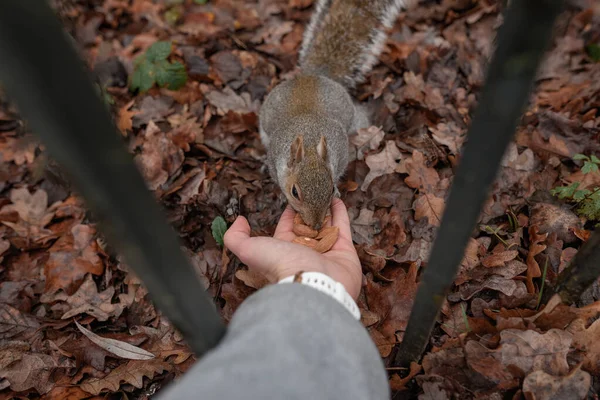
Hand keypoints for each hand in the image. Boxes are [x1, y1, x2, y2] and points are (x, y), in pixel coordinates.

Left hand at [224, 198, 361, 298]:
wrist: (313, 285)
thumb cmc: (281, 266)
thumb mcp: (249, 250)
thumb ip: (236, 237)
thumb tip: (239, 221)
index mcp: (284, 251)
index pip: (287, 227)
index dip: (289, 213)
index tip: (292, 198)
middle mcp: (305, 252)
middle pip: (307, 225)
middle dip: (308, 209)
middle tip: (310, 191)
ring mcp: (326, 251)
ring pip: (325, 224)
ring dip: (324, 208)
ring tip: (324, 191)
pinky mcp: (345, 250)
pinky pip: (342, 227)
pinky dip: (340, 213)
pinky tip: (336, 199)